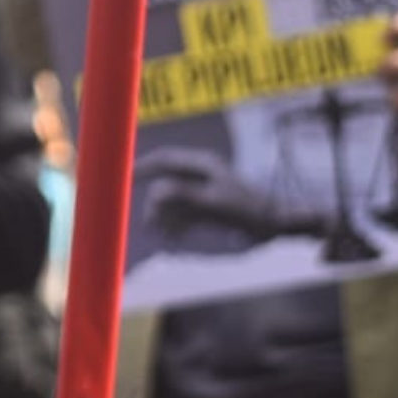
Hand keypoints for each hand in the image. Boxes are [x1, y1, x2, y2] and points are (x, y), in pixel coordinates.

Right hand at [134, 147, 323, 248]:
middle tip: (152, 223)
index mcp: (203, 165)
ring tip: (163, 234)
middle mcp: (201, 175)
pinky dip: (176, 224)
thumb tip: (155, 193)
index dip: (142, 166)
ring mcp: (203, 192)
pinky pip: (183, 213)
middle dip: (156, 204)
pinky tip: (173, 238)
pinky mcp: (207, 208)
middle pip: (166, 183)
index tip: (123, 178)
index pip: (165, 159)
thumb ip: (183, 197)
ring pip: (173, 201)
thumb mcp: (214, 203)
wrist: (275, 225)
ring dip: (165, 217)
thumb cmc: (248, 209)